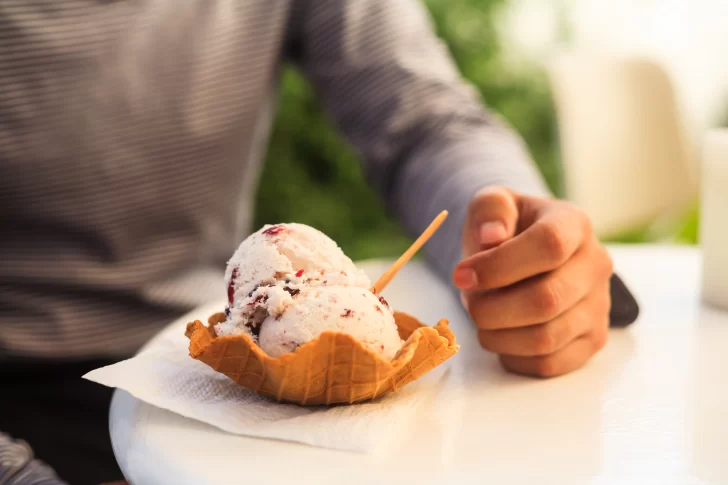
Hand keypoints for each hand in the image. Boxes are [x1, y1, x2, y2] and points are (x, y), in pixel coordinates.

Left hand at [453, 186, 612, 376]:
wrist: (526, 254)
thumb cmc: (506, 229)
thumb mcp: (493, 204)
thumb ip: (490, 210)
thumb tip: (491, 237)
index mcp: (574, 224)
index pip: (549, 246)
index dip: (499, 266)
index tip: (460, 275)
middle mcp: (596, 265)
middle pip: (546, 300)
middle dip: (491, 308)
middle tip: (468, 302)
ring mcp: (599, 306)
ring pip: (546, 338)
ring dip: (498, 336)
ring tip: (482, 318)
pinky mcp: (591, 340)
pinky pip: (550, 364)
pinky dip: (513, 357)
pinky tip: (500, 336)